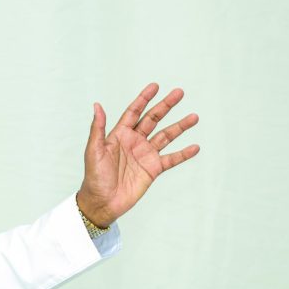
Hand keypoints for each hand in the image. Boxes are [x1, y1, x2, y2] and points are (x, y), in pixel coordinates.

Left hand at [76, 83, 198, 226]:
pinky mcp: (153, 169)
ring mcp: (145, 154)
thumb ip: (98, 128)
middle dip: (166, 106)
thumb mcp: (94, 150)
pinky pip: (171, 159)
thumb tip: (97, 105)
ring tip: (194, 117)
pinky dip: (183, 153)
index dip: (144, 99)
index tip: (155, 86)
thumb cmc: (94, 176)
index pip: (134, 112)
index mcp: (119, 134)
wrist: (102, 201)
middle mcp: (134, 141)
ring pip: (166, 136)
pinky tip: (195, 147)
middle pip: (153, 119)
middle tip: (179, 92)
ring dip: (180, 127)